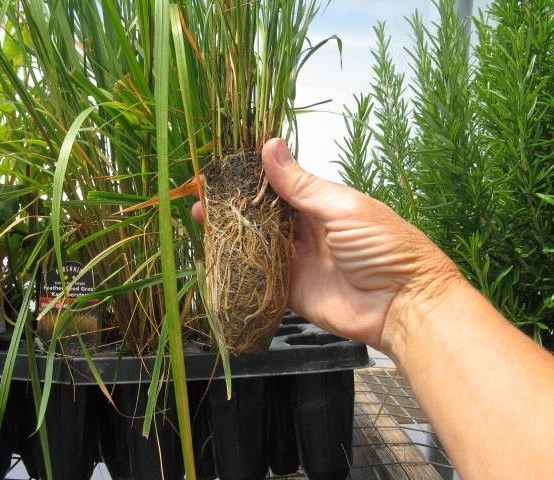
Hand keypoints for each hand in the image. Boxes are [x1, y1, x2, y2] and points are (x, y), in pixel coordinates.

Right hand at [193, 138, 460, 352]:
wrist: (403, 305)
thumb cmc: (384, 247)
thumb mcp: (342, 207)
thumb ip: (301, 184)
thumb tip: (269, 145)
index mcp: (320, 203)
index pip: (278, 184)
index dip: (251, 176)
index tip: (222, 168)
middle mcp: (305, 229)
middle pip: (262, 214)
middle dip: (234, 204)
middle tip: (203, 193)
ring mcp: (297, 260)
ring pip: (257, 242)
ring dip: (232, 232)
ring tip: (200, 216)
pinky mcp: (291, 290)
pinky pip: (261, 276)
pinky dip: (240, 266)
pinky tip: (215, 254)